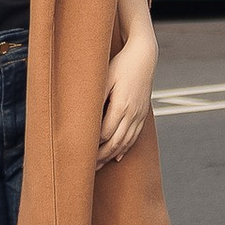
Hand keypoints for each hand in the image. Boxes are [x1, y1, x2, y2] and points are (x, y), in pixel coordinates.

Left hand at [97, 22, 156, 165]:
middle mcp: (132, 114)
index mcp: (122, 105)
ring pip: (125, 142)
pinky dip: (125, 149)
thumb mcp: (105, 77)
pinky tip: (117, 157)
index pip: (105, 133)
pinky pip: (134, 137)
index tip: (80, 152)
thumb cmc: (121, 64)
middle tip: (86, 168)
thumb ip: (96, 96)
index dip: (93, 145)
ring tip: (99, 166)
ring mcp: (139, 115)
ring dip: (111, 156)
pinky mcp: (142, 114)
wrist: (144, 56)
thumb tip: (84, 114)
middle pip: (116, 143)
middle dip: (101, 157)